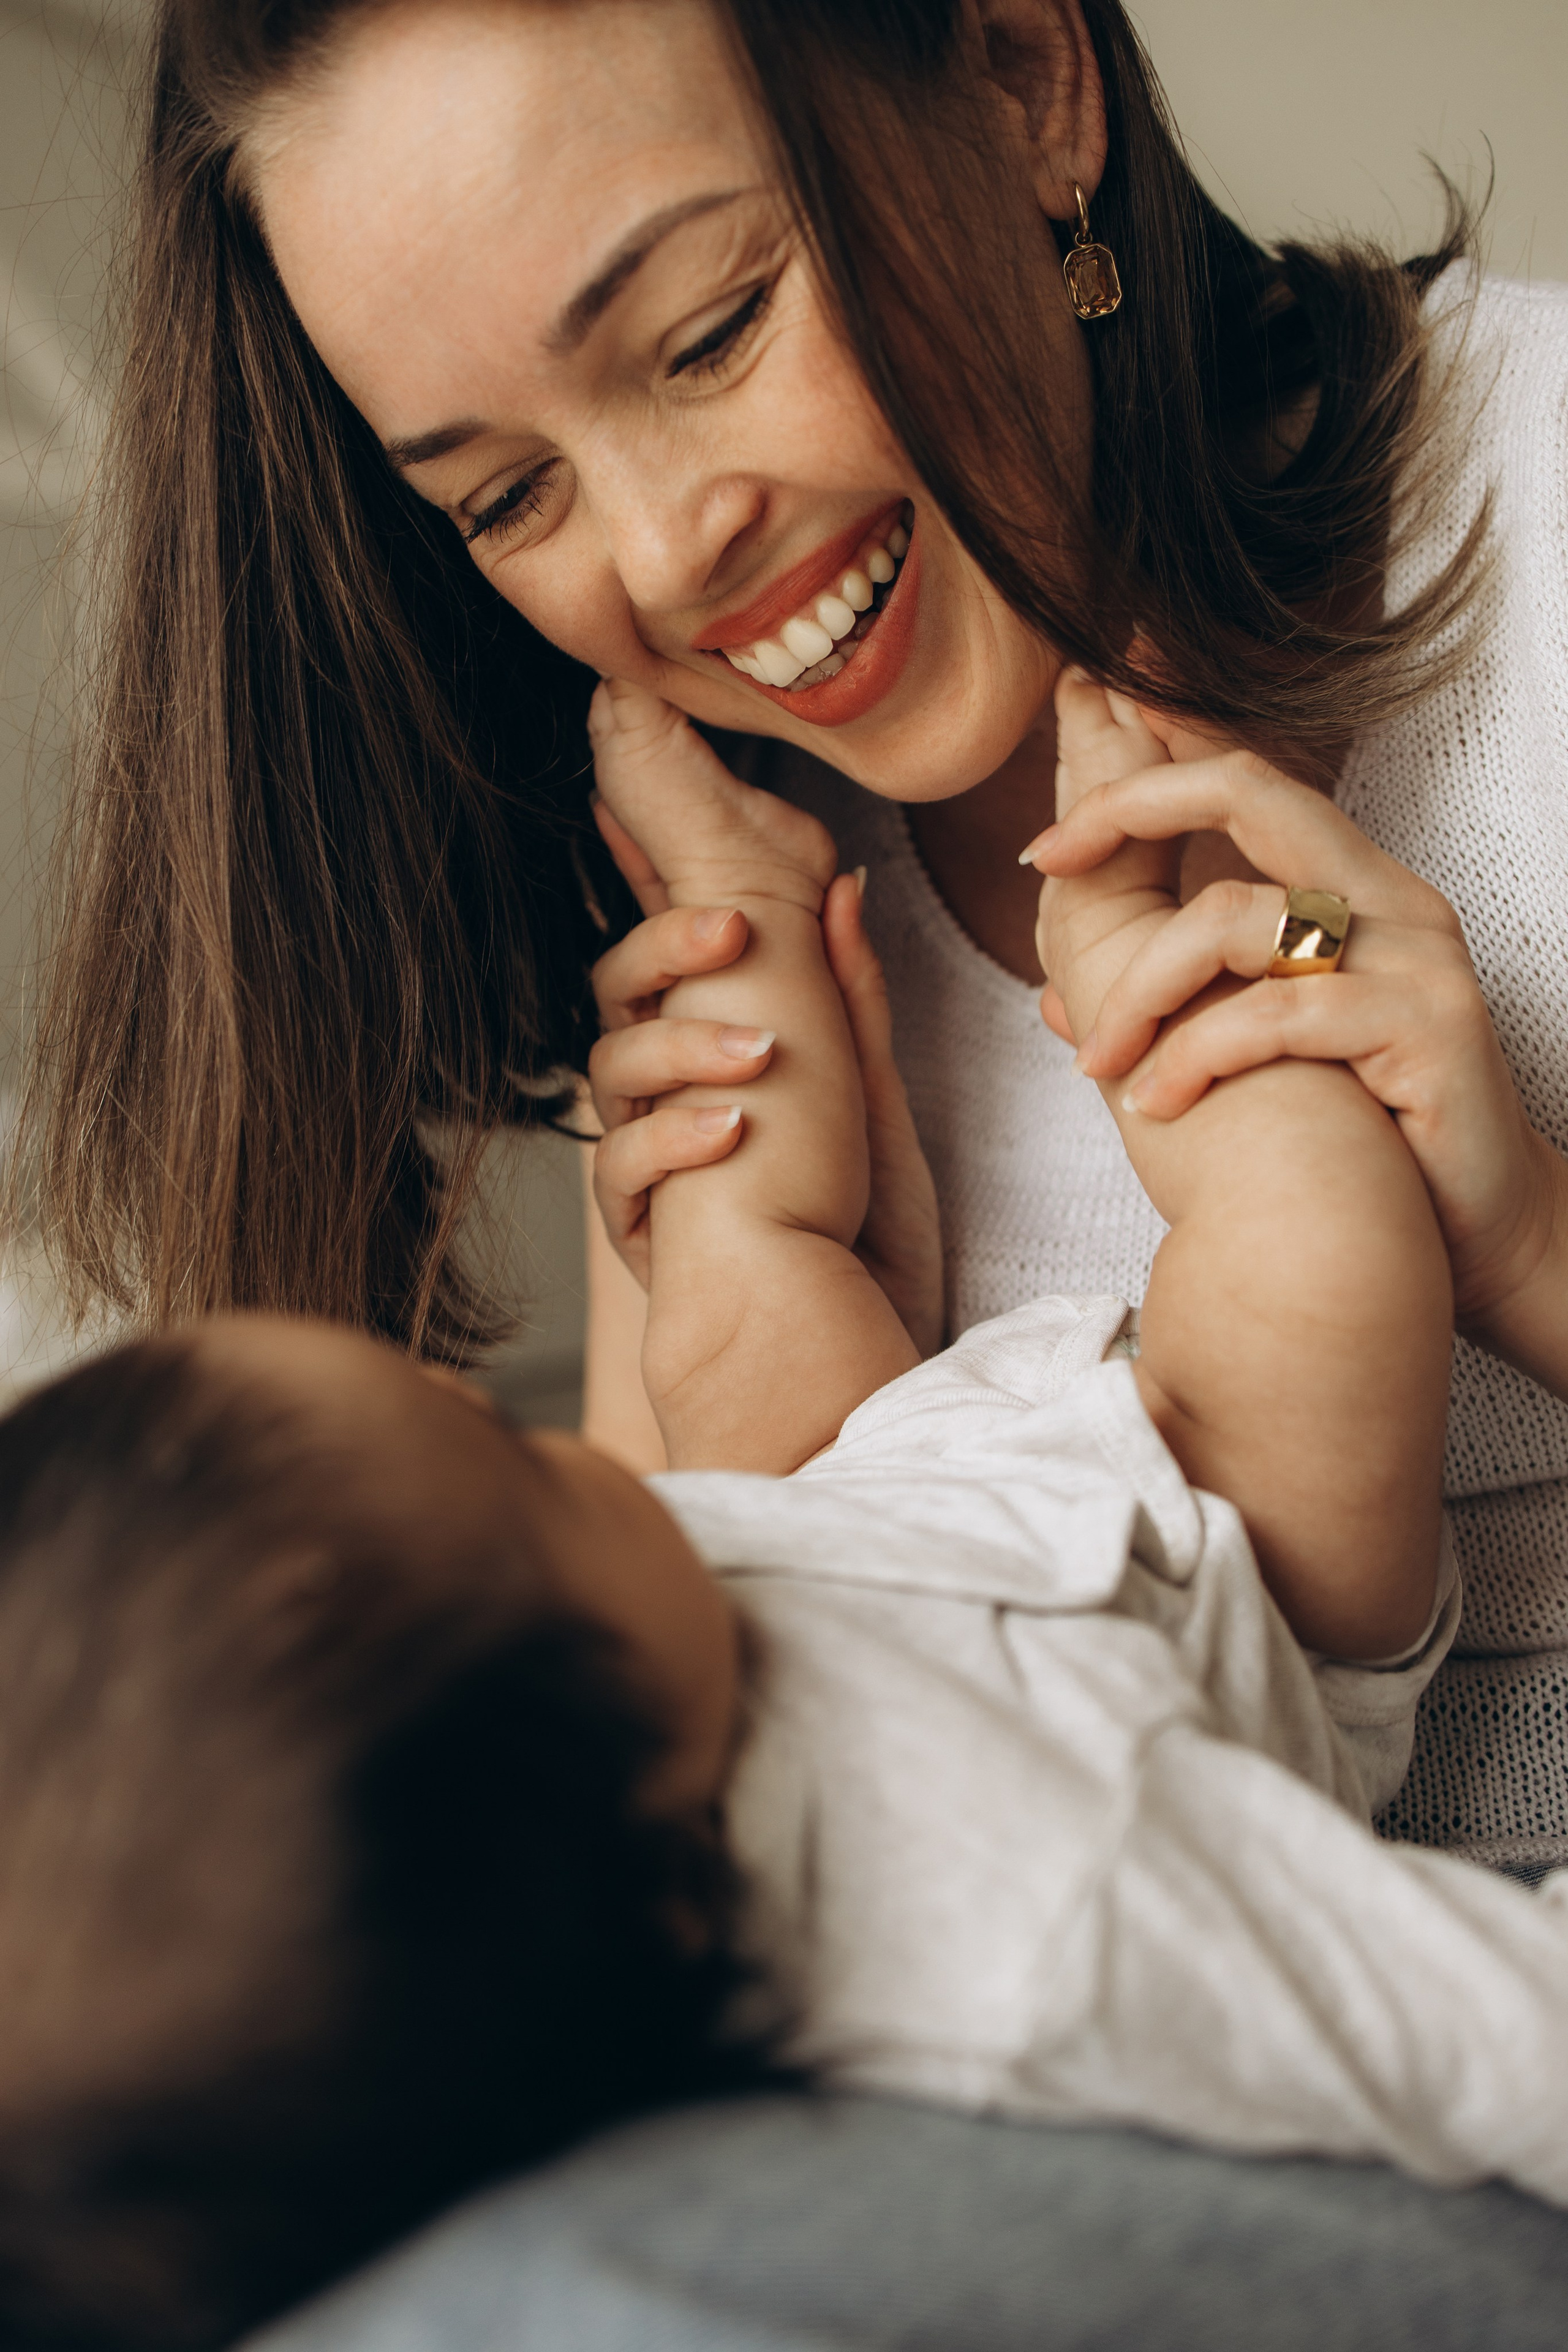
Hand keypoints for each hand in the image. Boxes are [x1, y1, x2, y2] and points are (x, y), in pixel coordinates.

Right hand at [587, 751, 942, 1354]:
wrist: (856, 1356)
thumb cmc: (870, 1230)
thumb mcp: (873, 1096)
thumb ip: (847, 997)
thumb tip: (842, 885)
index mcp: (716, 1054)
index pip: (671, 951)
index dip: (646, 874)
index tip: (633, 805)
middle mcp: (668, 1099)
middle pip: (622, 994)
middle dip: (668, 949)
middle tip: (734, 936)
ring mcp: (650, 1163)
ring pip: (613, 1069)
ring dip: (682, 1051)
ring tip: (763, 1060)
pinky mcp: (645, 1230)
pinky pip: (622, 1168)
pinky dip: (675, 1142)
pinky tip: (732, 1132)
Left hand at [1029, 734, 1563, 1353]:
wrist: (1481, 1229)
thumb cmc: (1365, 1138)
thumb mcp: (1253, 1052)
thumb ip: (1167, 1006)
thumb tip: (1051, 998)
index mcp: (1350, 891)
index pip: (1244, 785)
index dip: (1143, 783)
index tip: (1046, 840)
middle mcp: (1389, 900)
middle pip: (1248, 791)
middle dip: (1129, 805)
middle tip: (1044, 860)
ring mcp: (1414, 957)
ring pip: (1236, 916)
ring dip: (1140, 989)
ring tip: (1100, 1063)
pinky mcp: (1428, 1026)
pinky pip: (1280, 1014)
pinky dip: (1199, 1054)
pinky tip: (1158, 1104)